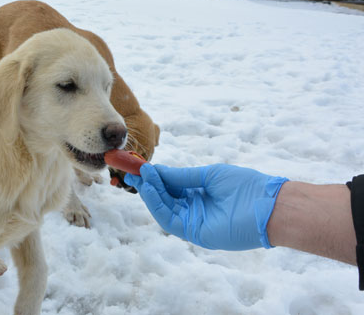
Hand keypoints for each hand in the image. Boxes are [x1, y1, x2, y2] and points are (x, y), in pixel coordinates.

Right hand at [124, 164, 287, 249]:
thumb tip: (156, 171)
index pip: (171, 187)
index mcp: (200, 195)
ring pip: (163, 210)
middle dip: (148, 186)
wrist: (268, 206)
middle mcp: (194, 209)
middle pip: (164, 199)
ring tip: (141, 179)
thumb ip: (182, 176)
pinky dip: (157, 206)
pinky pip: (169, 220)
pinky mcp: (194, 233)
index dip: (155, 178)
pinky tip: (151, 191)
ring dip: (150, 195)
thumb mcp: (209, 175)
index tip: (140, 167)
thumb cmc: (246, 187)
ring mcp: (194, 222)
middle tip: (133, 173)